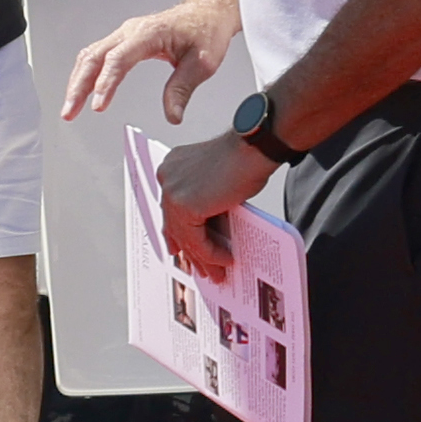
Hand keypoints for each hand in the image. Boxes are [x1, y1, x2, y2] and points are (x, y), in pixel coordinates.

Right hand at [60, 5, 223, 124]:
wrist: (207, 12)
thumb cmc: (205, 31)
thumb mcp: (202, 63)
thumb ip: (183, 89)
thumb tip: (172, 115)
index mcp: (149, 33)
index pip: (118, 59)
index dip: (106, 83)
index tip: (98, 106)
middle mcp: (131, 31)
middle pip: (95, 57)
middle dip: (78, 86)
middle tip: (70, 112)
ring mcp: (125, 34)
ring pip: (91, 55)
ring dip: (78, 81)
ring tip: (70, 108)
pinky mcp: (124, 40)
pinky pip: (97, 55)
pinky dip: (86, 74)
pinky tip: (82, 91)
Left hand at [152, 125, 270, 265]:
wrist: (253, 149)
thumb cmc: (243, 158)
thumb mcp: (215, 180)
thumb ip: (204, 200)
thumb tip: (206, 230)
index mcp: (172, 167)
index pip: (171, 209)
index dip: (178, 233)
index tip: (182, 251)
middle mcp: (166, 177)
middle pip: (175, 223)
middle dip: (190, 250)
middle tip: (203, 269)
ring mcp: (172, 192)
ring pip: (185, 235)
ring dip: (204, 258)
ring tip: (218, 272)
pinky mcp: (185, 207)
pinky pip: (197, 240)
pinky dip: (211, 253)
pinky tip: (225, 260)